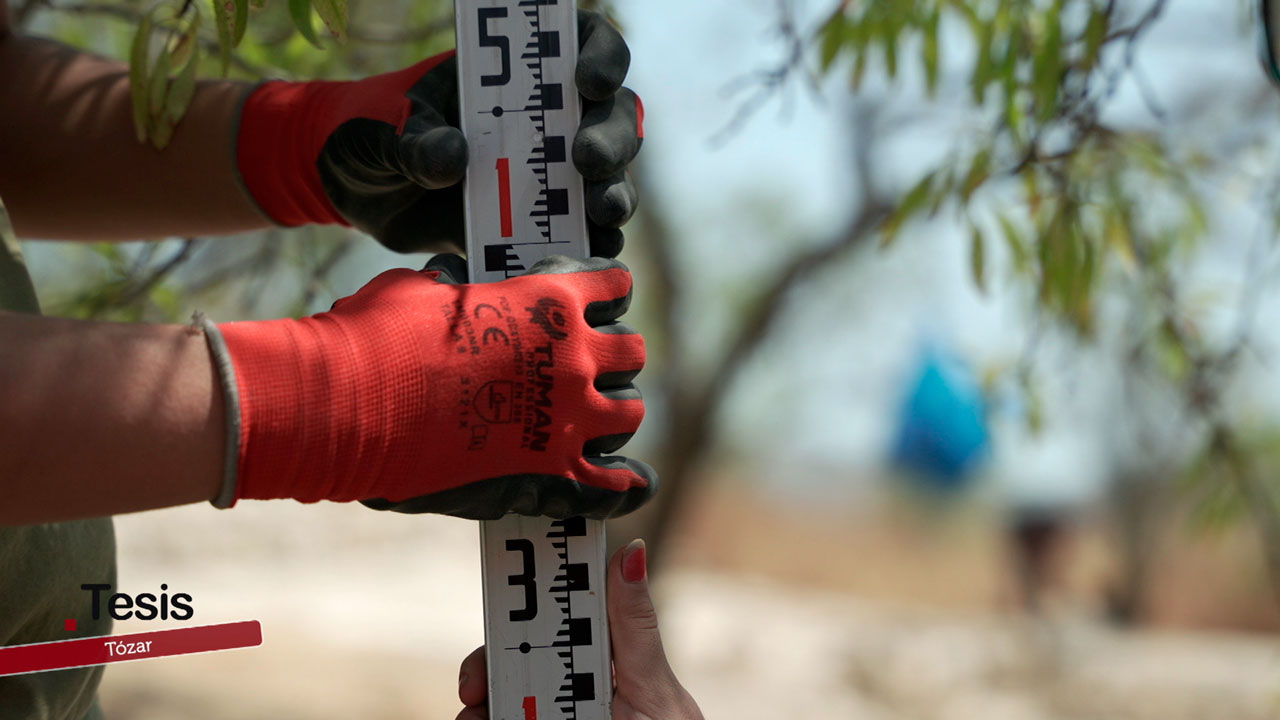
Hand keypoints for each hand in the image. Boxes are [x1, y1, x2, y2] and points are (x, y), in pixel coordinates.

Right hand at [207, 254, 655, 518]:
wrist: (347, 406)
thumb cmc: (374, 337)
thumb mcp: (421, 290)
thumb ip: (457, 288)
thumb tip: (454, 278)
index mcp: (548, 300)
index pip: (613, 286)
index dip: (605, 293)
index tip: (594, 302)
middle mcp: (572, 356)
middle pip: (631, 351)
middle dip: (612, 355)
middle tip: (586, 364)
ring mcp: (568, 416)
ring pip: (630, 411)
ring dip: (614, 411)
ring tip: (592, 417)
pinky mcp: (551, 471)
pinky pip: (614, 481)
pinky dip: (620, 481)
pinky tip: (621, 479)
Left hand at [234, 10, 642, 256]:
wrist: (353, 192)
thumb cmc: (372, 131)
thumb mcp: (384, 129)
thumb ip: (415, 142)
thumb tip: (452, 158)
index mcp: (514, 74)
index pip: (582, 46)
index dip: (600, 57)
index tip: (585, 81)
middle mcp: (545, 120)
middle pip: (611, 118)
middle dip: (611, 138)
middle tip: (588, 160)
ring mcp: (546, 175)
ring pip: (606, 178)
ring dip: (613, 195)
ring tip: (602, 215)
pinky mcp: (536, 226)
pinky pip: (580, 236)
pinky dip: (592, 247)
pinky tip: (595, 255)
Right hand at [456, 539, 704, 719]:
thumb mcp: (657, 691)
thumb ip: (636, 630)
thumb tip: (631, 552)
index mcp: (605, 660)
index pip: (553, 622)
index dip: (521, 614)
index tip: (500, 616)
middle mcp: (574, 690)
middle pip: (513, 663)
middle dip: (488, 667)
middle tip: (474, 685)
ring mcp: (554, 714)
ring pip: (498, 702)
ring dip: (480, 706)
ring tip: (477, 717)